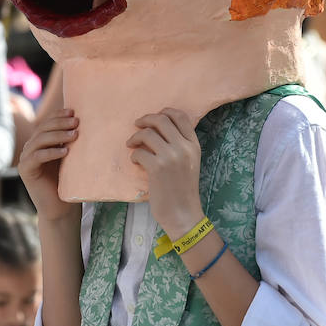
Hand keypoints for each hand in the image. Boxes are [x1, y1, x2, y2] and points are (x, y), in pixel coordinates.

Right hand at [18, 110, 80, 223]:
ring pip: (40, 140)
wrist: (60, 208)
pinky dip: (51, 152)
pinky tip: (65, 151)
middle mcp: (30, 148)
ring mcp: (26, 159)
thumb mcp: (70, 157)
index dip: (58, 115)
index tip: (73, 111)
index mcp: (40, 142)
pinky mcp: (25, 170)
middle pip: (43, 129)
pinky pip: (37, 157)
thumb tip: (83, 120)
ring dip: (58, 135)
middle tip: (76, 122)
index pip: (47, 123)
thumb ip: (70, 141)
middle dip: (60, 123)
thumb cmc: (69, 181)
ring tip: (75, 135)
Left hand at [127, 109, 202, 236]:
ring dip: (135, 138)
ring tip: (132, 145)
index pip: (181, 116)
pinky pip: (139, 152)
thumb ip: (180, 145)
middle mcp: (184, 148)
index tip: (153, 118)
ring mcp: (171, 157)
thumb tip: (157, 129)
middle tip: (137, 125)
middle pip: (161, 120)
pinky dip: (134, 155)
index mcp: (194, 145)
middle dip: (145, 119)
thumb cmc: (182, 190)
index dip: (164, 111)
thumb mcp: (189, 163)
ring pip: (148, 134)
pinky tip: (136, 161)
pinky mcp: (157, 168)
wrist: (183, 214)